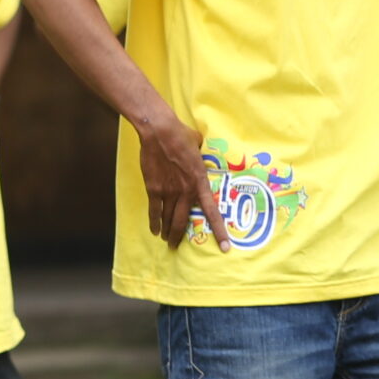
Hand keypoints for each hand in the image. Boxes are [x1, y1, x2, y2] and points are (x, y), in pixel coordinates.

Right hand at [134, 113, 230, 251]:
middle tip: (177, 246)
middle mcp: (185, 192)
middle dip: (179, 236)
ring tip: (166, 240)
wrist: (160, 131)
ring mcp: (168, 192)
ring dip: (167, 232)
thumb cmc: (181, 135)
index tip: (225, 247)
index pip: (212, 212)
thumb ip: (201, 156)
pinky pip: (154, 210)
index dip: (219, 231)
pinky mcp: (154, 188)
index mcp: (200, 182)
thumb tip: (200, 152)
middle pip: (182, 221)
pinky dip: (154, 222)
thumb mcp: (199, 147)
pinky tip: (154, 230)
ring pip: (168, 219)